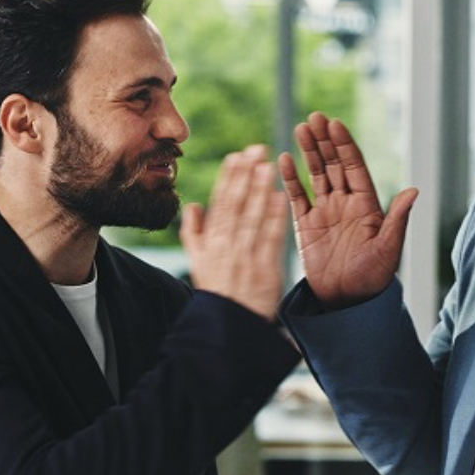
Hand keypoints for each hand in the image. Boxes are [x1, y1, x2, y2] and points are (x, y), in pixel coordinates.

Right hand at [181, 144, 287, 319]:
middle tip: (256, 150)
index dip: (228, 178)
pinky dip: (276, 218)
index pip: (220, 204)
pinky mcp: (265, 269)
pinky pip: (271, 239)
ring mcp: (246, 257)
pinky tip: (281, 197)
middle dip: (246, 175)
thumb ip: (193, 232)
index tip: (236, 156)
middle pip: (237, 205)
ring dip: (261, 190)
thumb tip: (192, 204)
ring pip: (253, 217)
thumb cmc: (217, 291)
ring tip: (269, 166)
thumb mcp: (197, 262)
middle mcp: (227, 246)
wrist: (230, 325)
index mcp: (210, 242)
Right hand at [279, 112, 417, 308]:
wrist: (347, 303)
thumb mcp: (388, 249)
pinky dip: (291, 178)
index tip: (335, 124)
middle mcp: (345, 204)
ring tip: (300, 128)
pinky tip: (285, 159)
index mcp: (367, 205)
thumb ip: (397, 219)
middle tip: (315, 117)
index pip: (355, 167)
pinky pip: (297, 197)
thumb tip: (414, 190)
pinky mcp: (305, 226)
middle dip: (325, 141)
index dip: (345, 145)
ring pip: (316, 175)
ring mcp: (325, 212)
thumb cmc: (373, 279)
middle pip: (335, 164)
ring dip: (308, 152)